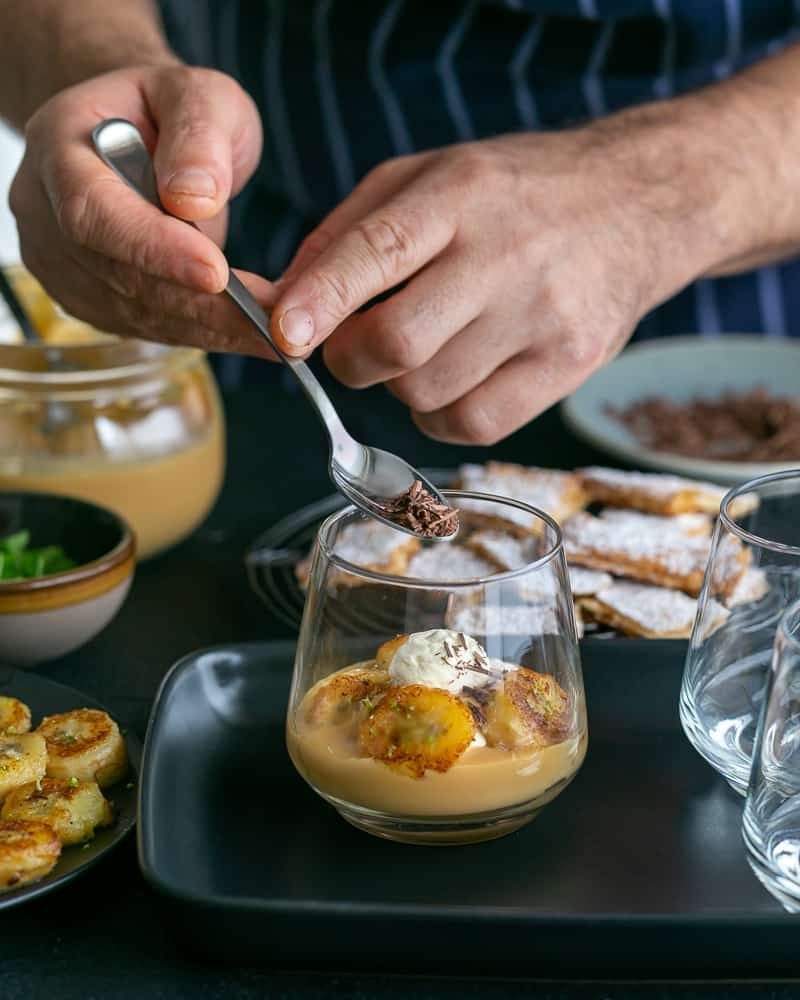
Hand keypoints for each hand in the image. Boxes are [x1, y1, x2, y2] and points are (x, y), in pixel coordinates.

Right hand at [10, 63, 274, 354]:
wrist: (139, 132)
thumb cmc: (167, 108)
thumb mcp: (197, 94)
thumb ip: (198, 134)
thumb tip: (194, 198)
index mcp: (60, 147)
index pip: (94, 212)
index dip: (154, 248)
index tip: (216, 273)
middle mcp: (45, 210)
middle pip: (118, 274)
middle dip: (198, 303)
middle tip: (268, 321)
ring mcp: (61, 261)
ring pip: (134, 311)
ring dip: (206, 327)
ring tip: (271, 332)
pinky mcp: (88, 296)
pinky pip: (144, 325)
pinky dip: (198, 332)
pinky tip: (244, 332)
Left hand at [271, 125, 703, 442]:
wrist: (636, 205)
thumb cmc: (513, 194)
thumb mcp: (429, 177)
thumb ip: (348, 234)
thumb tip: (280, 303)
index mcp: (461, 194)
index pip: (381, 248)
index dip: (323, 298)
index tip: (283, 334)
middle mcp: (507, 256)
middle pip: (400, 342)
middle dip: (351, 359)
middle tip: (356, 345)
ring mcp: (544, 317)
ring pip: (428, 393)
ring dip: (399, 386)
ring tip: (425, 349)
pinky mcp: (569, 366)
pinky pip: (474, 425)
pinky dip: (440, 415)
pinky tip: (452, 382)